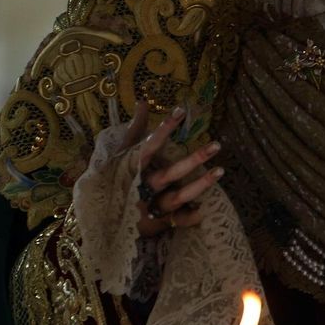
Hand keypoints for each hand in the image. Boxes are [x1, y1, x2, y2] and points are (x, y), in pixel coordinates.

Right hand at [130, 105, 224, 237]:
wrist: (104, 218)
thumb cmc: (117, 178)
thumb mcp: (122, 153)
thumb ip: (136, 128)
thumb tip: (143, 102)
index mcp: (132, 168)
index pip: (149, 146)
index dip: (164, 129)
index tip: (180, 111)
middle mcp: (143, 186)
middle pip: (170, 174)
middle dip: (193, 160)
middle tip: (216, 145)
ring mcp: (151, 206)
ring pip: (178, 197)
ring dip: (200, 185)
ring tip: (220, 170)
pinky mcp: (158, 222)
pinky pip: (178, 220)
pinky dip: (193, 215)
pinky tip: (209, 207)